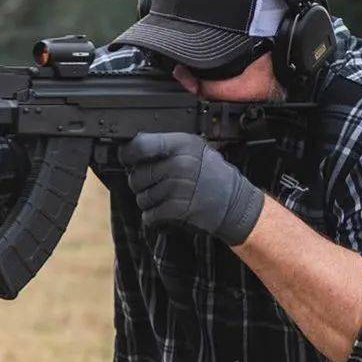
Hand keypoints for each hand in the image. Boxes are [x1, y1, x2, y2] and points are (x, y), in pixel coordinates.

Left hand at [118, 132, 263, 244]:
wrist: (234, 202)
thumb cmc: (210, 174)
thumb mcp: (192, 149)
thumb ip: (164, 147)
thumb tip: (128, 150)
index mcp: (181, 144)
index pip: (139, 146)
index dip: (127, 154)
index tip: (127, 159)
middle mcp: (179, 164)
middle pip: (136, 176)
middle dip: (140, 183)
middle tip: (155, 183)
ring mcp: (179, 187)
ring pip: (141, 198)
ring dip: (148, 201)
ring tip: (166, 196)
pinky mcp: (178, 209)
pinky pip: (150, 215)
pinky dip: (153, 216)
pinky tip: (166, 210)